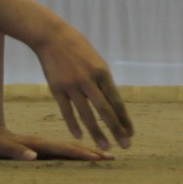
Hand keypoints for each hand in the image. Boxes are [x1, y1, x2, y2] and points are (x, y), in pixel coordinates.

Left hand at [0, 125, 113, 161]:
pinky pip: (66, 150)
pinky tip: (88, 155)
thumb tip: (32, 157)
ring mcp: (47, 145)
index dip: (81, 154)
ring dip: (89, 152)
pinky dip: (79, 152)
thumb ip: (15, 152)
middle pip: (73, 148)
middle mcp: (46, 143)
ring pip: (72, 148)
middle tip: (113, 157)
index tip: (99, 158)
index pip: (64, 149)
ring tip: (107, 155)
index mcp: (39, 144)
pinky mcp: (45, 148)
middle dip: (93, 153)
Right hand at [32, 25, 132, 150]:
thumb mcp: (96, 60)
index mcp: (102, 72)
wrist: (51, 36)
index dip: (124, 118)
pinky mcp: (57, 88)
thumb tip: (112, 102)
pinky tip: (80, 136)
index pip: (116, 100)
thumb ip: (103, 80)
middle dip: (116, 129)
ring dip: (97, 132)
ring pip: (86, 114)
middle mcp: (88, 80)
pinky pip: (67, 111)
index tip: (131, 133)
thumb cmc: (77, 47)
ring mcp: (72, 85)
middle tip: (125, 146)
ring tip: (105, 147)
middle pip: (105, 110)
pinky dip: (73, 125)